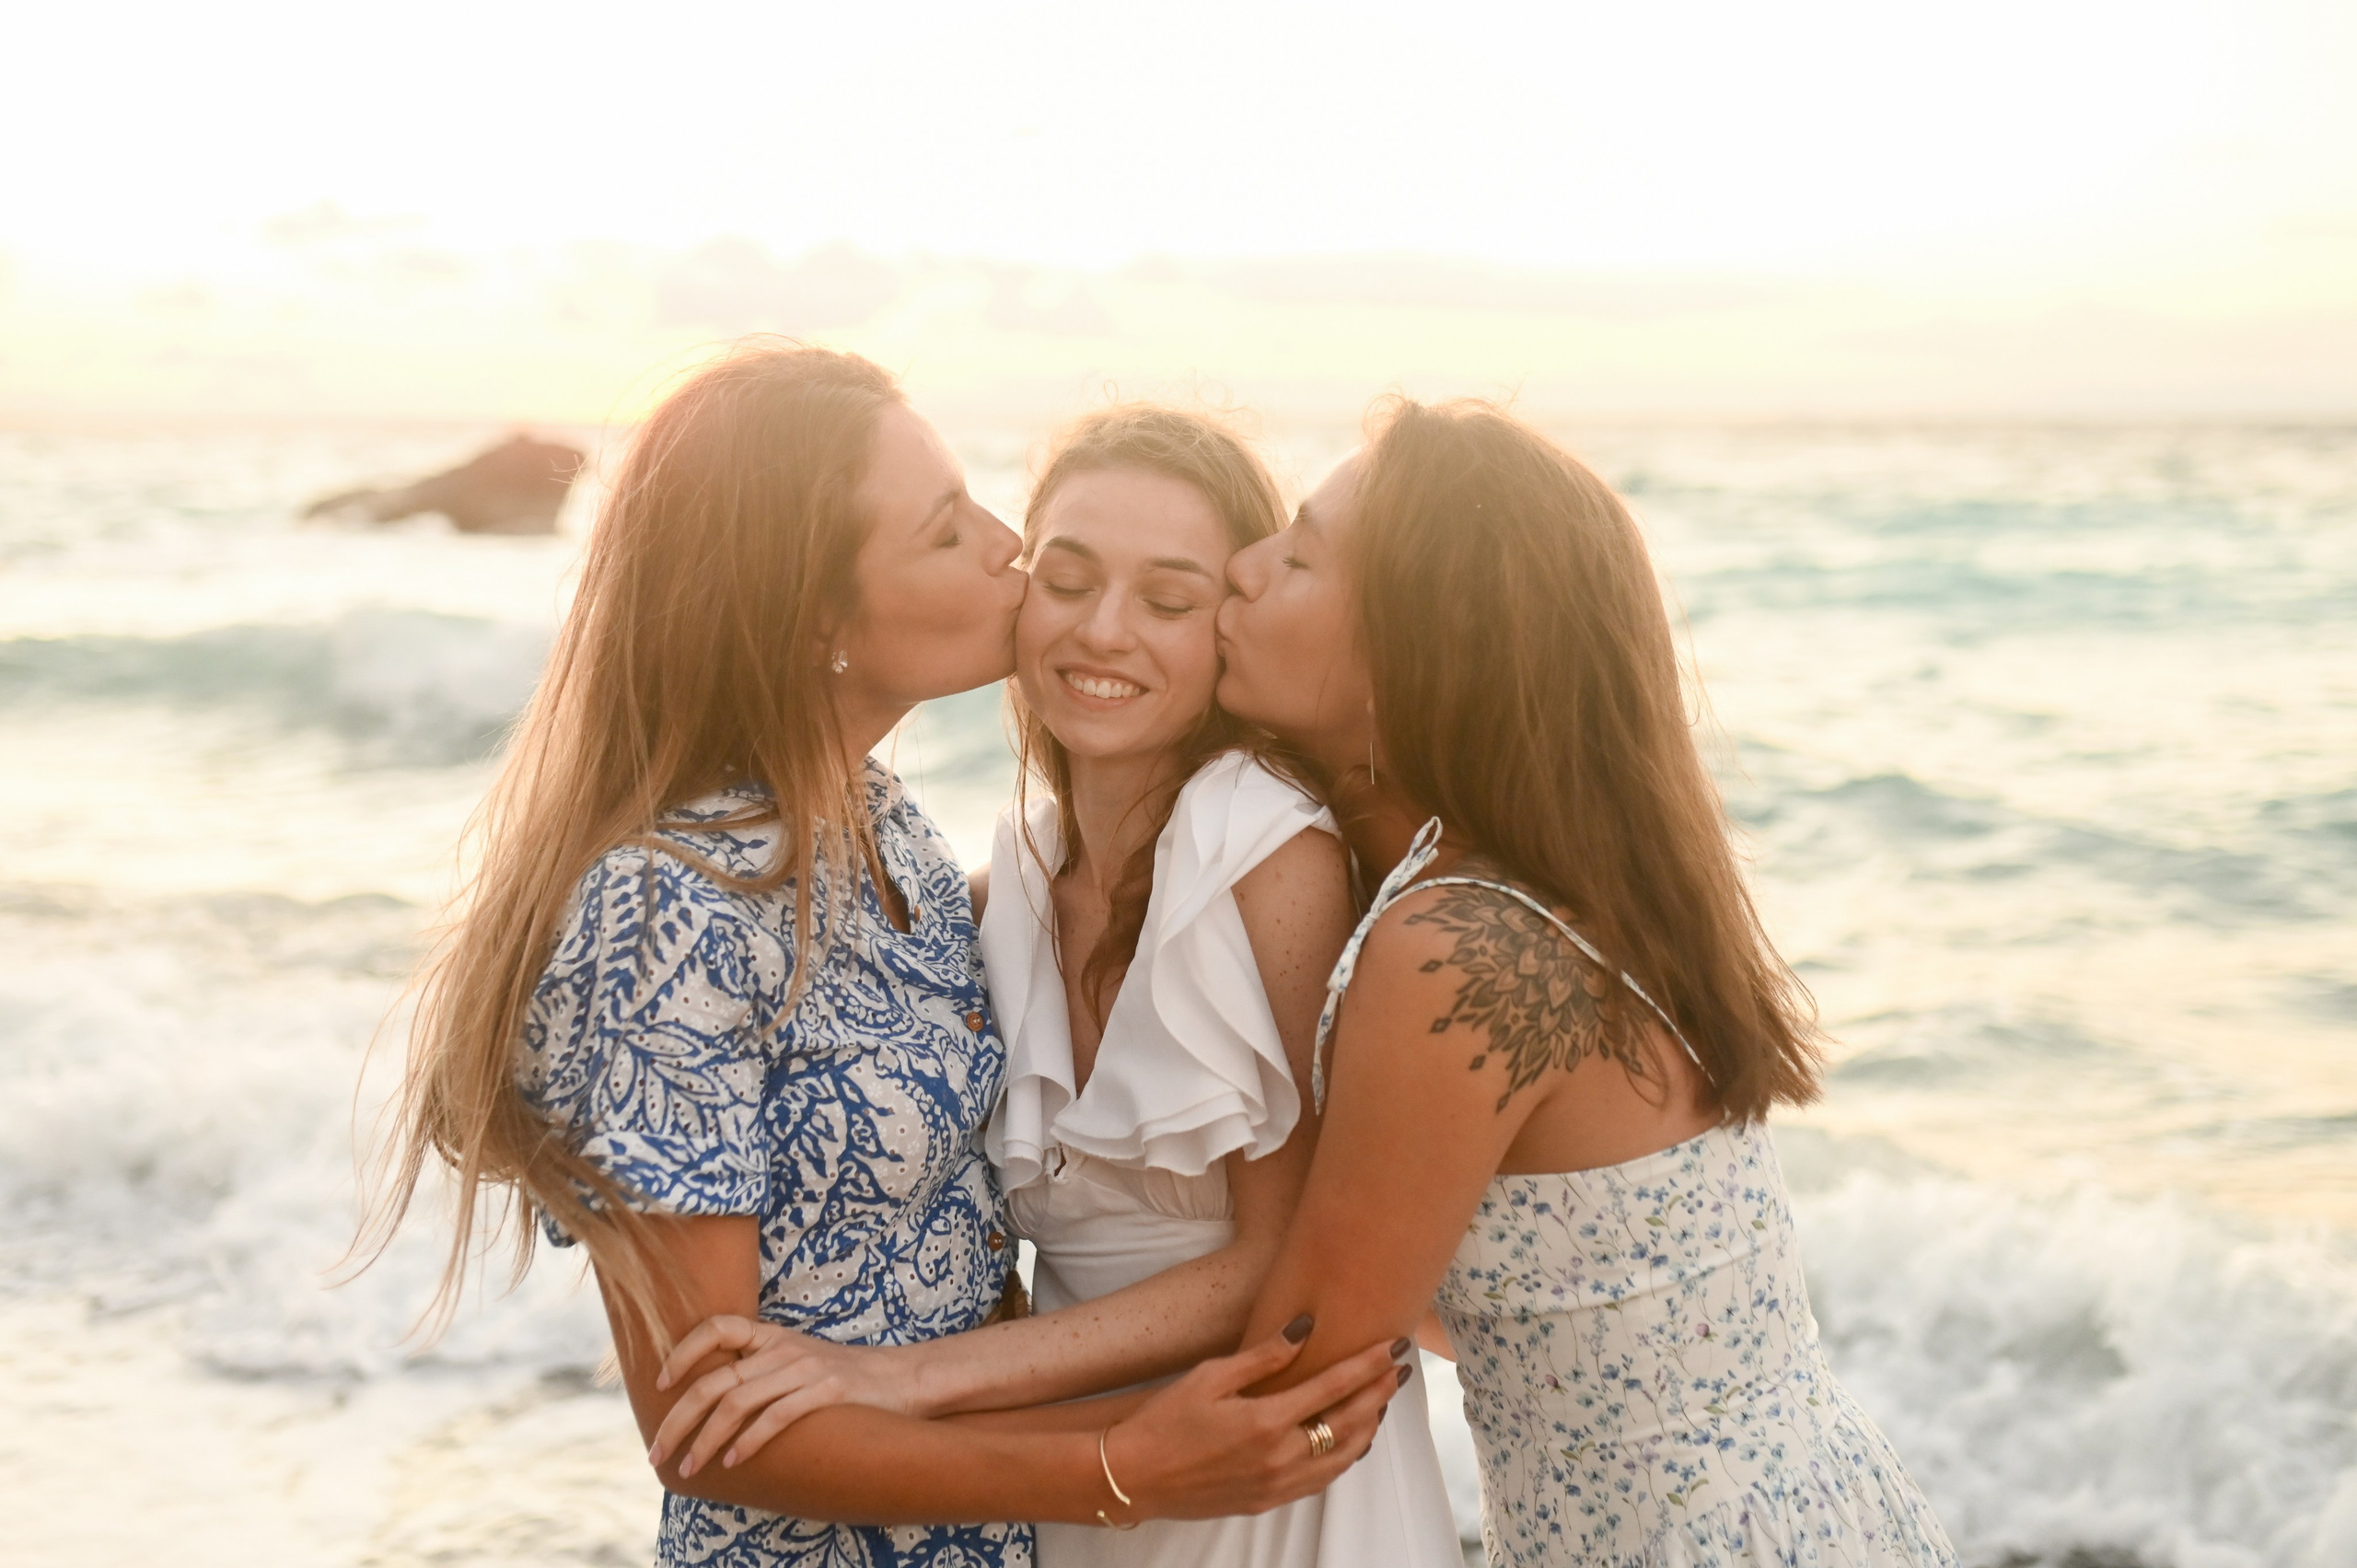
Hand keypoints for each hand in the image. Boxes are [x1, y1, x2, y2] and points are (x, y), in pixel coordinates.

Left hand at [649, 1315, 925, 1475]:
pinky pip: (777, 1417)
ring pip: (738, 1404)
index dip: (683, 1352)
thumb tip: (711, 1400)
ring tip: (691, 1467)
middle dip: (678, 1420)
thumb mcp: (798, 1361)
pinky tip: (733, 1462)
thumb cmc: (845, 1378)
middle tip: (657, 1453)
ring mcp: (806, 1369)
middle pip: (715, 1381)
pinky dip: (749, 1443)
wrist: (903, 1377)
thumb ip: (760, 1370)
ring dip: (706, 1441)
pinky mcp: (828, 1392)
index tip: (660, 1384)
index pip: (717, 1327)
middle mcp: (784, 1349)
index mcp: (774, 1336)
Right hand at [1101, 1317, 1412, 1521]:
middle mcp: (1279, 1457)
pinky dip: (1345, 1457)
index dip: (1368, 1366)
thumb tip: (1305, 1328)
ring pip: (1343, 1458)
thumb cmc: (1164, 1421)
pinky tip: (1349, 1439)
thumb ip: (1263, 1356)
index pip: (1333, 1387)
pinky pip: (1322, 1480)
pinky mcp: (1268, 1500)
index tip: (1392, 1347)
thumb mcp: (1209, 1377)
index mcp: (1266, 1421)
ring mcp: (1276, 1484)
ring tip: (1381, 1400)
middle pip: (1349, 1423)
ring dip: (1368, 1427)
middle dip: (1379, 1394)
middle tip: (1399, 1370)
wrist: (1134, 1478)